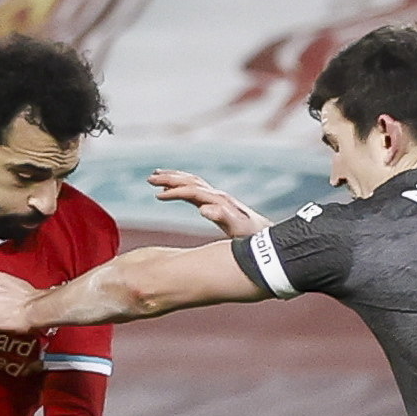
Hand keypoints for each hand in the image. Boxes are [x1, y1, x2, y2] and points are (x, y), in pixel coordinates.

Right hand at [148, 170, 269, 236]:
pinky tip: (171, 190)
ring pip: (191, 182)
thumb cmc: (251, 237)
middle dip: (169, 178)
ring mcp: (217, 198)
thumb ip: (222, 217)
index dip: (174, 192)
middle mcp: (217, 195)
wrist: (267, 239)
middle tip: (149, 178)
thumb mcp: (238, 230)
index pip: (192, 190)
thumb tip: (203, 208)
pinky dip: (180, 186)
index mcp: (219, 201)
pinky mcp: (217, 203)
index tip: (157, 195)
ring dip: (173, 178)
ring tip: (155, 176)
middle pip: (190, 181)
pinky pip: (194, 190)